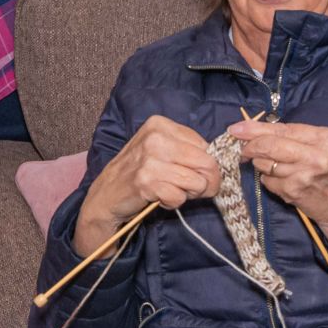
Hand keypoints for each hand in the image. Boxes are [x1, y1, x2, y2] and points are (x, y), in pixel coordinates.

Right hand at [75, 116, 218, 251]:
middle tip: (189, 189)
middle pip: (207, 163)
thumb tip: (221, 163)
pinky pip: (179, 197)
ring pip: (197, 182)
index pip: (206, 146)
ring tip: (170, 190)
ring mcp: (149, 160)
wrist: (106, 194)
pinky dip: (173, 202)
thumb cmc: (139, 171)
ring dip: (188, 194)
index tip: (196, 174)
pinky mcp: (146, 182)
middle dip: (205, 183)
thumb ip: (189, 150)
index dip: (208, 166)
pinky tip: (159, 197)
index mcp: (160, 125)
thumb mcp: (161, 150)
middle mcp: (155, 138)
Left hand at [230, 120, 327, 245]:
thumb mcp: (327, 146)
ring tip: (273, 165)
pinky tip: (282, 180)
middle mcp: (315, 156)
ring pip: (265, 163)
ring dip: (260, 164)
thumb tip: (259, 131)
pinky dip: (268, 180)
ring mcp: (303, 175)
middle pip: (269, 145)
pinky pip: (268, 181)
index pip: (282, 129)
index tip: (236, 129)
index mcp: (325, 138)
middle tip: (242, 148)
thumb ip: (298, 136)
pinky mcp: (294, 192)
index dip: (255, 128)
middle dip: (250, 145)